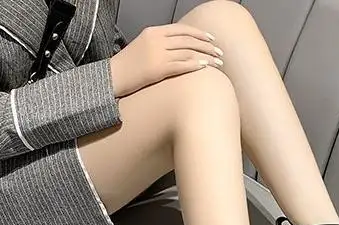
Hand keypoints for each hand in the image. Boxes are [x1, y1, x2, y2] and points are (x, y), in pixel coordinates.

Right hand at [109, 23, 223, 97]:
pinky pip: (182, 65)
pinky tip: (206, 67)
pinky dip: (196, 65)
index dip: (199, 33)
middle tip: (220, 52)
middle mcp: (157, 40)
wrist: (113, 76)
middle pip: (188, 40)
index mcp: (153, 32)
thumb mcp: (143, 47)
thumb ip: (160, 45)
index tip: (211, 39)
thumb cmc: (129, 66)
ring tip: (219, 63)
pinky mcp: (159, 69)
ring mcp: (158, 54)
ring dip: (207, 57)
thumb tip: (178, 49)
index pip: (182, 29)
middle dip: (208, 46)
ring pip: (189, 52)